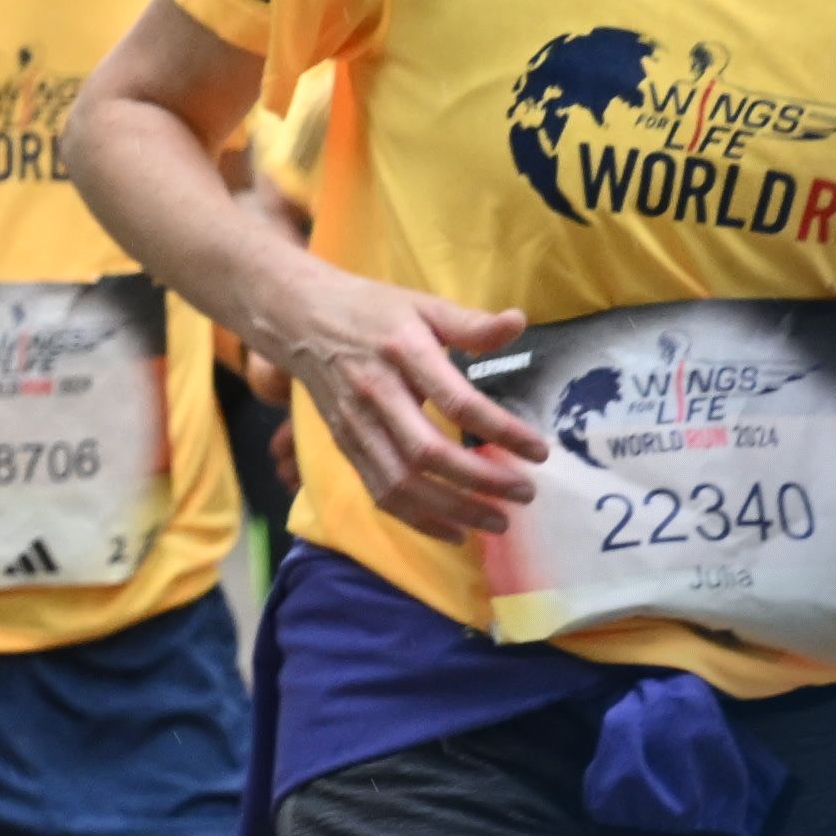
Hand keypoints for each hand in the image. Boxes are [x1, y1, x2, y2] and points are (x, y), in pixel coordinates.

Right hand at [258, 258, 540, 538]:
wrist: (296, 318)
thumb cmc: (369, 310)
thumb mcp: (422, 304)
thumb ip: (469, 322)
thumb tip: (518, 322)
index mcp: (403, 353)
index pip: (457, 402)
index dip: (501, 430)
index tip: (539, 451)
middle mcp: (376, 394)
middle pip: (427, 453)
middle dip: (481, 481)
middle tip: (525, 493)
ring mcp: (356, 424)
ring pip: (401, 482)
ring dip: (452, 509)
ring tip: (497, 521)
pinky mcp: (344, 445)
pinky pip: (379, 491)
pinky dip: (417, 519)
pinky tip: (454, 531)